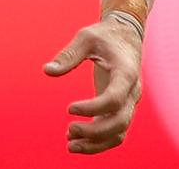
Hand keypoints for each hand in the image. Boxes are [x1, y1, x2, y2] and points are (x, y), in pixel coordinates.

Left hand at [43, 17, 142, 154]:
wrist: (126, 36)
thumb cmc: (104, 36)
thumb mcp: (86, 37)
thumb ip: (69, 55)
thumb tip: (47, 71)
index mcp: (126, 73)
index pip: (114, 99)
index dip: (92, 108)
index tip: (69, 108)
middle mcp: (132, 92)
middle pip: (119, 122)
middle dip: (94, 132)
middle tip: (68, 130)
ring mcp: (129, 102)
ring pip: (119, 133)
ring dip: (96, 143)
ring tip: (70, 144)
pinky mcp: (122, 108)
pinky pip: (116, 132)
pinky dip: (99, 141)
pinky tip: (78, 139)